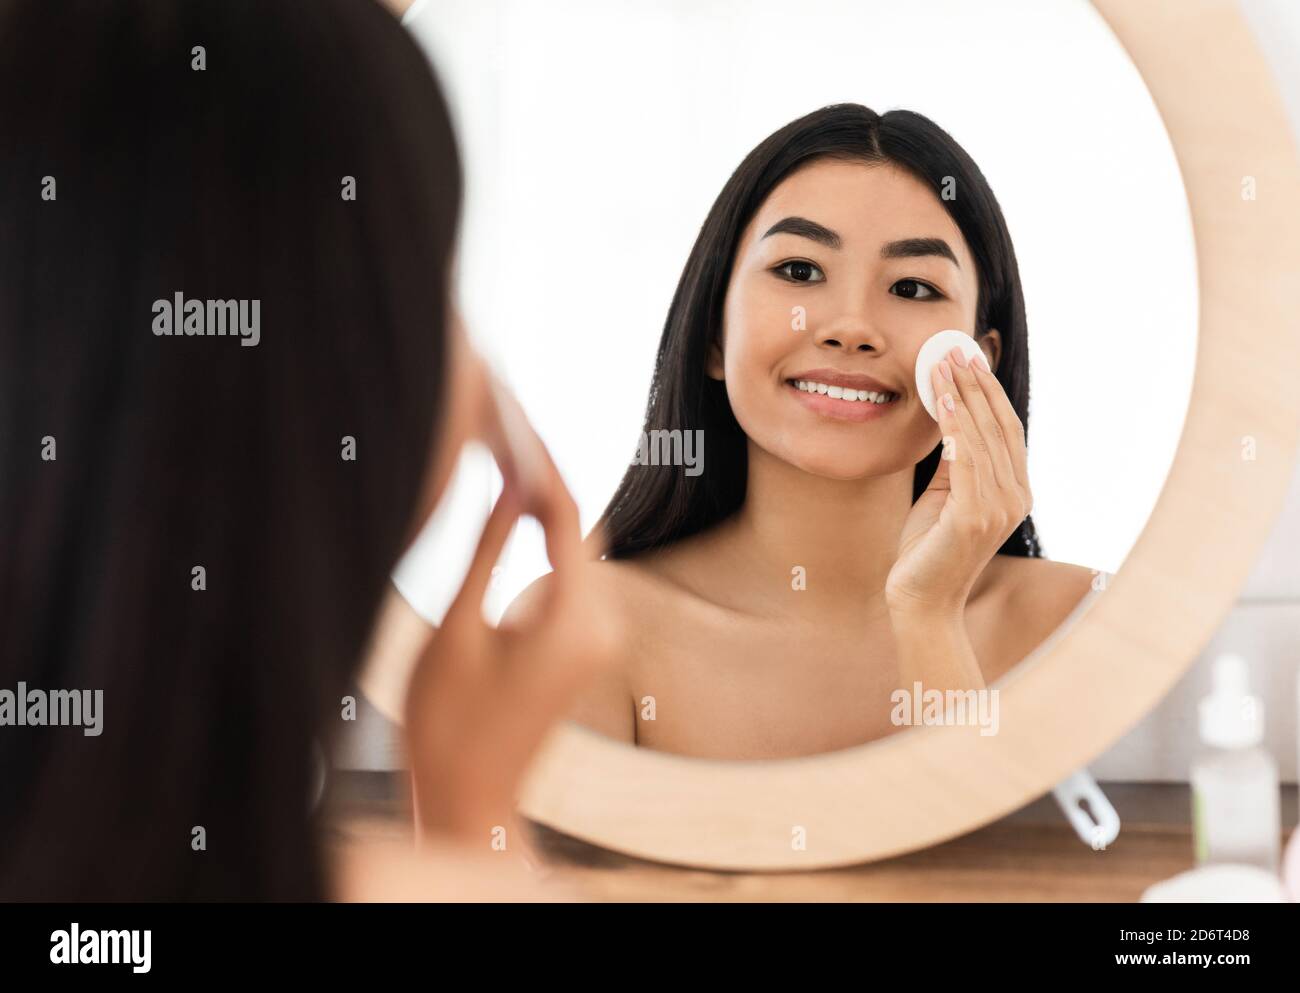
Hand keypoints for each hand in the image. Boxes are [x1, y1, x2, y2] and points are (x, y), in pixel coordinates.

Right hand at [402, 410, 615, 847]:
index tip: (512, 419)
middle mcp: (604, 626)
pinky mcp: (588, 644)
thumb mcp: (458, 626)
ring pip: (578, 549)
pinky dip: (546, 545)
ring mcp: (601, 638)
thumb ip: (488, 549)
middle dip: (543, 480)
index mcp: (575, 621)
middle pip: (580, 527)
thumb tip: (509, 483)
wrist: (467, 796)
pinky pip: (572, 576)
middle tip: (506, 423)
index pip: (568, 515)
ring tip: (504, 457)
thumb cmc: (448, 722)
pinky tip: (514, 514)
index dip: (540, 462)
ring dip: (543, 511)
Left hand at [885, 345, 1032, 614]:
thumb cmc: (927, 550)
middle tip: (956, 350)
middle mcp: (1015, 498)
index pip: (1006, 431)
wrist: (920, 602)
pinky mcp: (975, 518)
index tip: (969, 360)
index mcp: (1013, 492)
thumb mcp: (943, 497)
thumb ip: (954, 464)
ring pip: (984, 437)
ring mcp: (999, 509)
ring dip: (964, 395)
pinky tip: (945, 400)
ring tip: (943, 364)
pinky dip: (957, 426)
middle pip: (999, 426)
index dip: (990, 393)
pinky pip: (968, 460)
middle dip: (978, 384)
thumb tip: (950, 420)